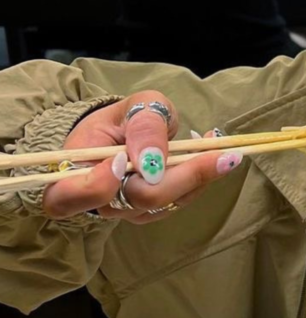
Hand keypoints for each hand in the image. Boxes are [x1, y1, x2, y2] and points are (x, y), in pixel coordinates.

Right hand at [42, 93, 243, 223]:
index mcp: (73, 173)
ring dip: (200, 176)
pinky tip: (217, 154)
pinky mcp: (153, 212)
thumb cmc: (123, 118)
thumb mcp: (134, 105)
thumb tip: (151, 160)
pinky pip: (181, 200)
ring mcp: (129, 211)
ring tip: (224, 150)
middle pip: (139, 199)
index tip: (120, 159)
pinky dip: (202, 177)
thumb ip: (143, 124)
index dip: (95, 186)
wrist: (127, 131)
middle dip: (184, 175)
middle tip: (219, 153)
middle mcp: (101, 201)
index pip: (68, 198)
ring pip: (168, 202)